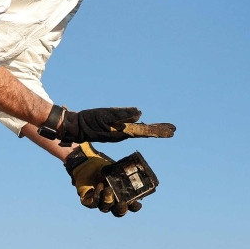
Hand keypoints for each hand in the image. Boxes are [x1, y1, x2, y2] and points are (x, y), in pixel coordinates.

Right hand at [57, 107, 175, 143]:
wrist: (76, 127)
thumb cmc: (89, 121)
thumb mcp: (105, 115)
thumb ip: (122, 114)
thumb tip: (140, 114)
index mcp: (123, 132)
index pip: (145, 131)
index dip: (158, 130)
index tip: (171, 130)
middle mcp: (123, 134)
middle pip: (145, 132)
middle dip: (159, 130)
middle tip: (173, 130)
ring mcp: (118, 132)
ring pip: (139, 131)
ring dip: (152, 129)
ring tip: (163, 128)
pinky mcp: (114, 129)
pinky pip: (132, 129)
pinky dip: (141, 127)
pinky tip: (143, 124)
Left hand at [64, 143, 141, 216]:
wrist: (87, 163)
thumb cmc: (103, 167)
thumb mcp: (116, 170)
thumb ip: (124, 175)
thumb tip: (136, 175)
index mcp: (121, 197)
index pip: (130, 206)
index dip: (134, 206)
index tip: (137, 203)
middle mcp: (112, 202)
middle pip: (118, 212)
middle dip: (121, 208)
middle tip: (122, 202)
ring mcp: (100, 203)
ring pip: (105, 207)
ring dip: (108, 199)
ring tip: (108, 188)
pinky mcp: (89, 201)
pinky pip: (94, 202)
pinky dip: (98, 194)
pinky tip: (100, 185)